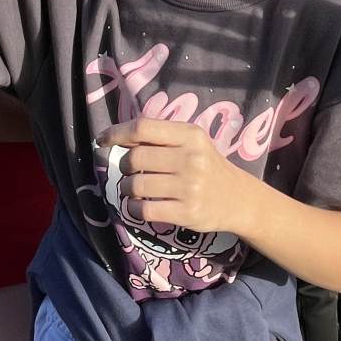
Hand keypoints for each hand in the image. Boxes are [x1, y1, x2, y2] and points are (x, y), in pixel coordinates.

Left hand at [98, 119, 261, 235]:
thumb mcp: (192, 143)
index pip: (143, 128)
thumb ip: (161, 137)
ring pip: (136, 186)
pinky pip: (144, 210)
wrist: (238, 199)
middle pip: (135, 158)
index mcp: (190, 135)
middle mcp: (191, 158)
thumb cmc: (207, 166)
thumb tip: (116, 137)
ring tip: (133, 190)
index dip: (116, 133)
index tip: (101, 140)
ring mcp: (190, 187)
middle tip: (129, 172)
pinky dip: (134, 209)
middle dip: (124, 166)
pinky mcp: (187, 212)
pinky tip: (139, 207)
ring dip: (126, 189)